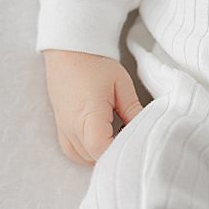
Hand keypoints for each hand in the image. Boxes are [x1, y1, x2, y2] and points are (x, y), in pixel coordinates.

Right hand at [44, 49, 140, 164]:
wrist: (68, 49)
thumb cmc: (95, 63)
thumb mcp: (121, 84)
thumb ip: (134, 111)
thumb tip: (147, 131)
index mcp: (87, 114)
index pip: (101, 149)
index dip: (119, 153)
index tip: (134, 145)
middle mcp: (71, 125)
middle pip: (93, 158)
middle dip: (113, 156)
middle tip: (131, 143)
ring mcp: (63, 128)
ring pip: (82, 158)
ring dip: (101, 156)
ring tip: (118, 141)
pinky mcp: (61, 126)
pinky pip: (73, 151)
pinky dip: (88, 153)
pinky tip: (103, 141)